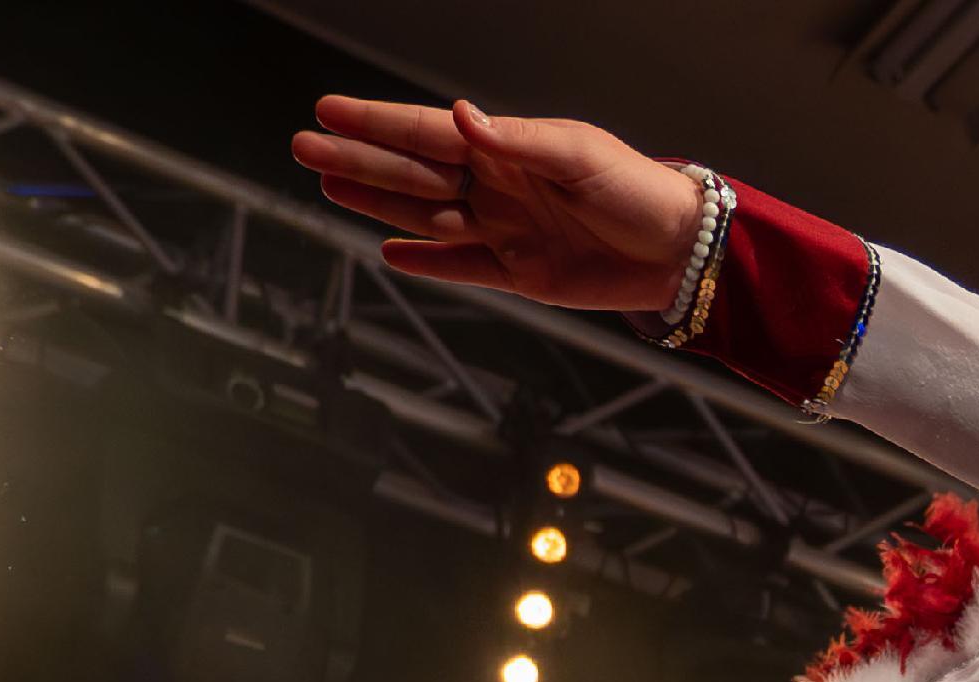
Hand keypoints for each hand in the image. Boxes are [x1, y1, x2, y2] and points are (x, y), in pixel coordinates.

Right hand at [294, 96, 708, 305]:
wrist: (676, 249)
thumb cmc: (634, 188)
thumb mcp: (577, 153)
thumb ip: (515, 140)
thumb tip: (461, 117)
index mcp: (506, 149)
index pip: (427, 133)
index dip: (376, 123)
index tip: (328, 111)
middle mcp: (496, 187)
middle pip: (412, 173)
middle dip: (358, 160)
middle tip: (302, 148)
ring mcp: (504, 230)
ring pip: (425, 215)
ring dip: (377, 202)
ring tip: (328, 186)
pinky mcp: (520, 273)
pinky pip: (461, 266)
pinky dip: (426, 261)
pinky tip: (389, 250)